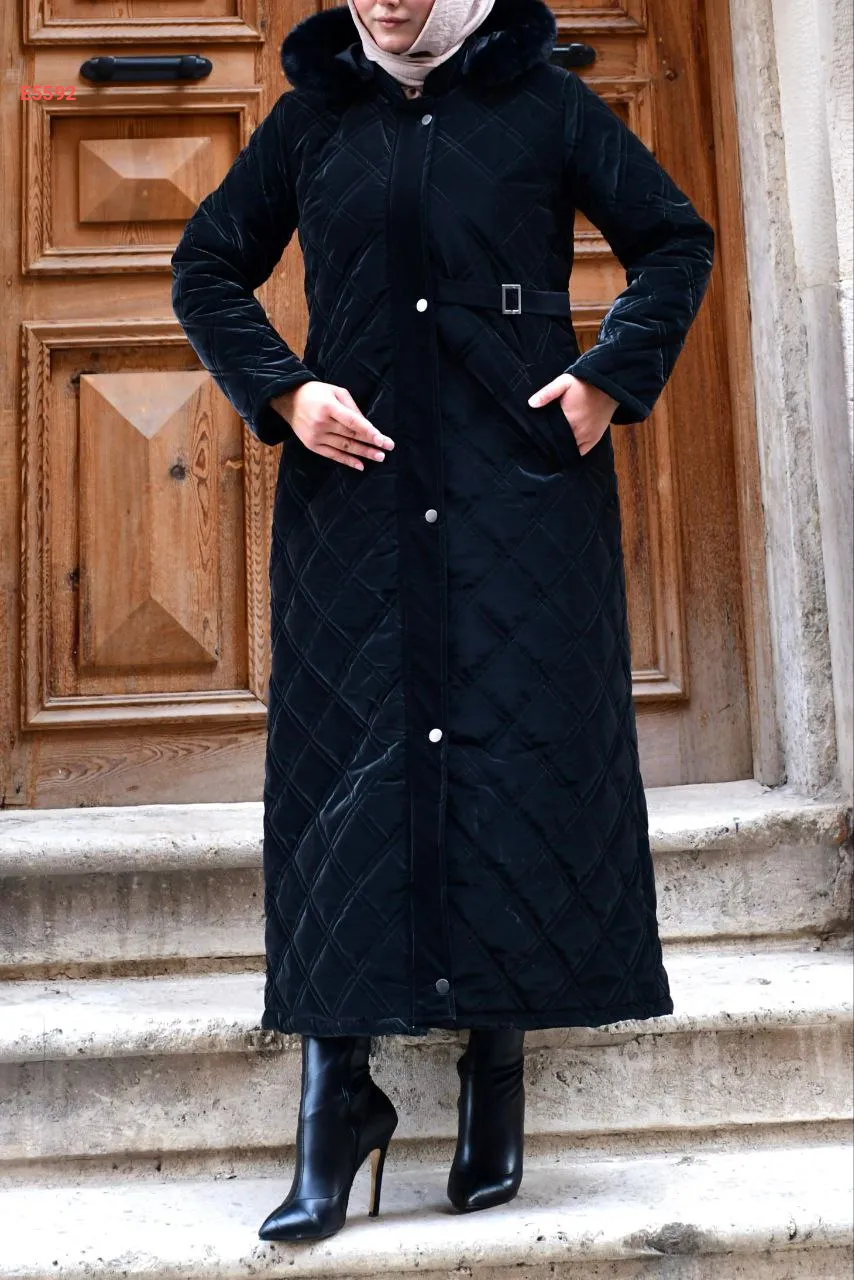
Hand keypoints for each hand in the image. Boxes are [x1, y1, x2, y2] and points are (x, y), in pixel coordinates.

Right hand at [270, 382, 393, 468]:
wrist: (289, 400)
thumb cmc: (316, 393)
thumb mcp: (335, 392)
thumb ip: (352, 407)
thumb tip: (367, 425)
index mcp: (328, 407)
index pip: (353, 422)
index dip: (369, 432)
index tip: (383, 439)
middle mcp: (321, 423)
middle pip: (351, 436)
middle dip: (371, 443)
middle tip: (388, 448)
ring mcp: (316, 436)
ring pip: (344, 447)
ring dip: (363, 453)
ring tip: (379, 457)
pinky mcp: (312, 445)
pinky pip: (333, 455)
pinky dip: (347, 461)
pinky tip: (361, 465)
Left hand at [527, 374, 618, 455]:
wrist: (607, 385)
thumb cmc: (583, 384)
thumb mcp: (564, 382)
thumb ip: (547, 393)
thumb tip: (531, 404)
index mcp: (568, 419)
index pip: (550, 435)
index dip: (541, 437)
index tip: (535, 437)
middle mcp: (578, 431)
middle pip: (559, 444)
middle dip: (550, 444)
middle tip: (542, 442)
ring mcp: (587, 436)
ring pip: (569, 450)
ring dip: (561, 449)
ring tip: (552, 446)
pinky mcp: (594, 438)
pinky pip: (581, 452)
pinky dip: (573, 453)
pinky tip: (566, 450)